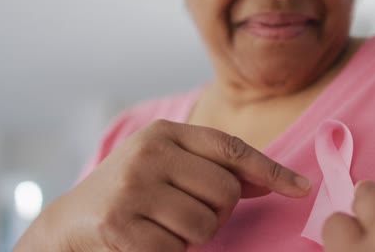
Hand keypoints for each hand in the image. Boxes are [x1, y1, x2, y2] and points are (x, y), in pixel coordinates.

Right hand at [14, 120, 310, 251]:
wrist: (73, 219)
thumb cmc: (133, 190)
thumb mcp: (170, 166)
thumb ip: (217, 169)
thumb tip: (272, 182)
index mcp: (164, 133)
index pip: (231, 148)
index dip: (270, 169)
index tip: (301, 188)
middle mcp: (149, 153)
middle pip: (225, 190)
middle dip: (217, 210)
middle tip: (187, 210)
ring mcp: (133, 188)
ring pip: (206, 223)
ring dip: (194, 233)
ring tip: (166, 224)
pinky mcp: (120, 226)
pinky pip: (178, 248)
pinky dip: (173, 250)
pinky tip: (149, 238)